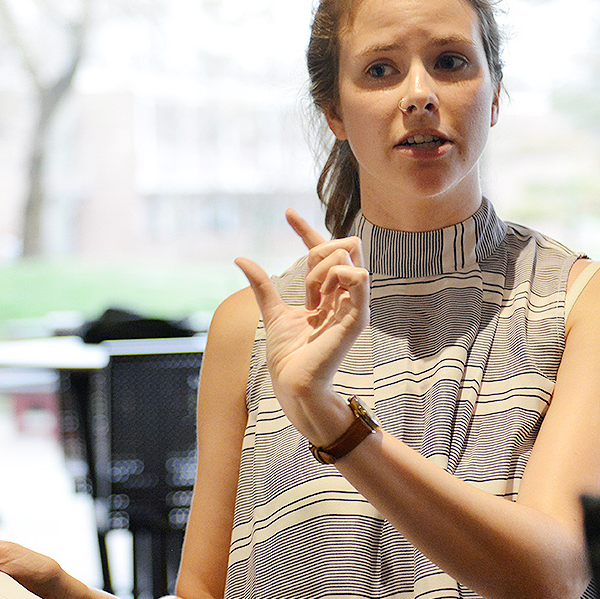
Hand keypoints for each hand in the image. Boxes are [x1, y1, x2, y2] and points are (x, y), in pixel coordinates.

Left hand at [235, 209, 369, 441]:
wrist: (293, 385)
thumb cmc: (287, 356)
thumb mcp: (272, 311)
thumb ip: (262, 284)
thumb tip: (241, 258)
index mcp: (328, 294)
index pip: (324, 252)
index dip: (305, 230)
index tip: (286, 213)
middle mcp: (345, 296)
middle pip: (340, 247)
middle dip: (317, 253)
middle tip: (305, 288)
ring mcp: (354, 306)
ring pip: (346, 257)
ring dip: (321, 270)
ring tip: (312, 300)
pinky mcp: (357, 319)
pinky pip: (359, 280)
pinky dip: (339, 275)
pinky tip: (322, 293)